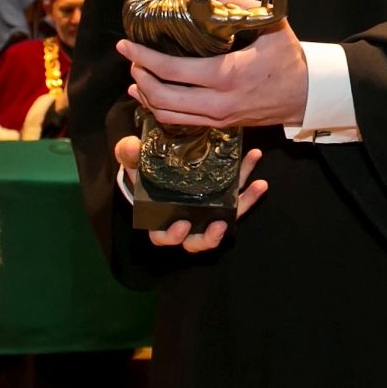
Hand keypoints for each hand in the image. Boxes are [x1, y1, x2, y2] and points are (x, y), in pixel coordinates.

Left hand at [116, 6, 306, 132]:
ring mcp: (219, 117)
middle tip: (130, 59)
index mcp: (227, 75)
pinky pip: (181, 121)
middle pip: (163, 97)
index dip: (144, 58)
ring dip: (146, 95)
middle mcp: (219, 102)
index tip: (126, 46)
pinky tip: (150, 95)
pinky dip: (160, 109)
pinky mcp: (221, 125)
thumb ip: (234, 3)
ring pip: (168, 114)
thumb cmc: (288, 58)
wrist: (308, 95)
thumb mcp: (268, 24)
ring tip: (136, 76)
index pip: (173, 70)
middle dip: (140, 77)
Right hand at [117, 133, 267, 252]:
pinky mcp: (223, 204)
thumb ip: (129, 155)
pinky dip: (250, 190)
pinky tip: (257, 170)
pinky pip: (238, 201)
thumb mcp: (133, 163)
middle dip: (209, 237)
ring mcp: (207, 216)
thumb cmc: (142, 172)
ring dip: (243, 206)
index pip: (163, 237)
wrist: (159, 165)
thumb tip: (131, 147)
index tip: (182, 225)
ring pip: (225, 221)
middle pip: (197, 241)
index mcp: (160, 221)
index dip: (172, 235)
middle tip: (219, 224)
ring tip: (255, 188)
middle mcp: (186, 224)